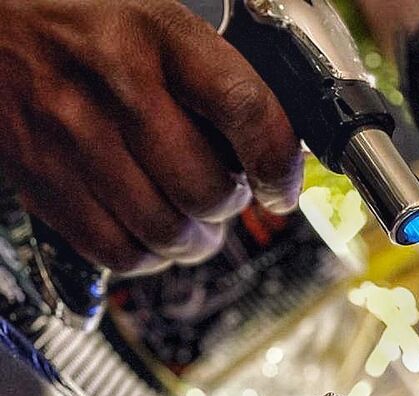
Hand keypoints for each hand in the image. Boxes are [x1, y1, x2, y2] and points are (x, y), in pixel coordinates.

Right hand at [0, 0, 302, 273]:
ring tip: (191, 225)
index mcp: (157, 35)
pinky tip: (150, 237)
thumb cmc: (75, 22)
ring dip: (192, 242)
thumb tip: (264, 146)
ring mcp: (76, 139)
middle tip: (224, 199)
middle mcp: (118, 86)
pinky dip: (147, 257)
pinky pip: (118, 252)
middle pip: (206, 190)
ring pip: (166, 232)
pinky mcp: (46, 182)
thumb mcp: (149, 18)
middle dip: (228, 208)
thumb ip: (206, 77)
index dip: (277, 163)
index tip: (282, 187)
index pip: (245, 108)